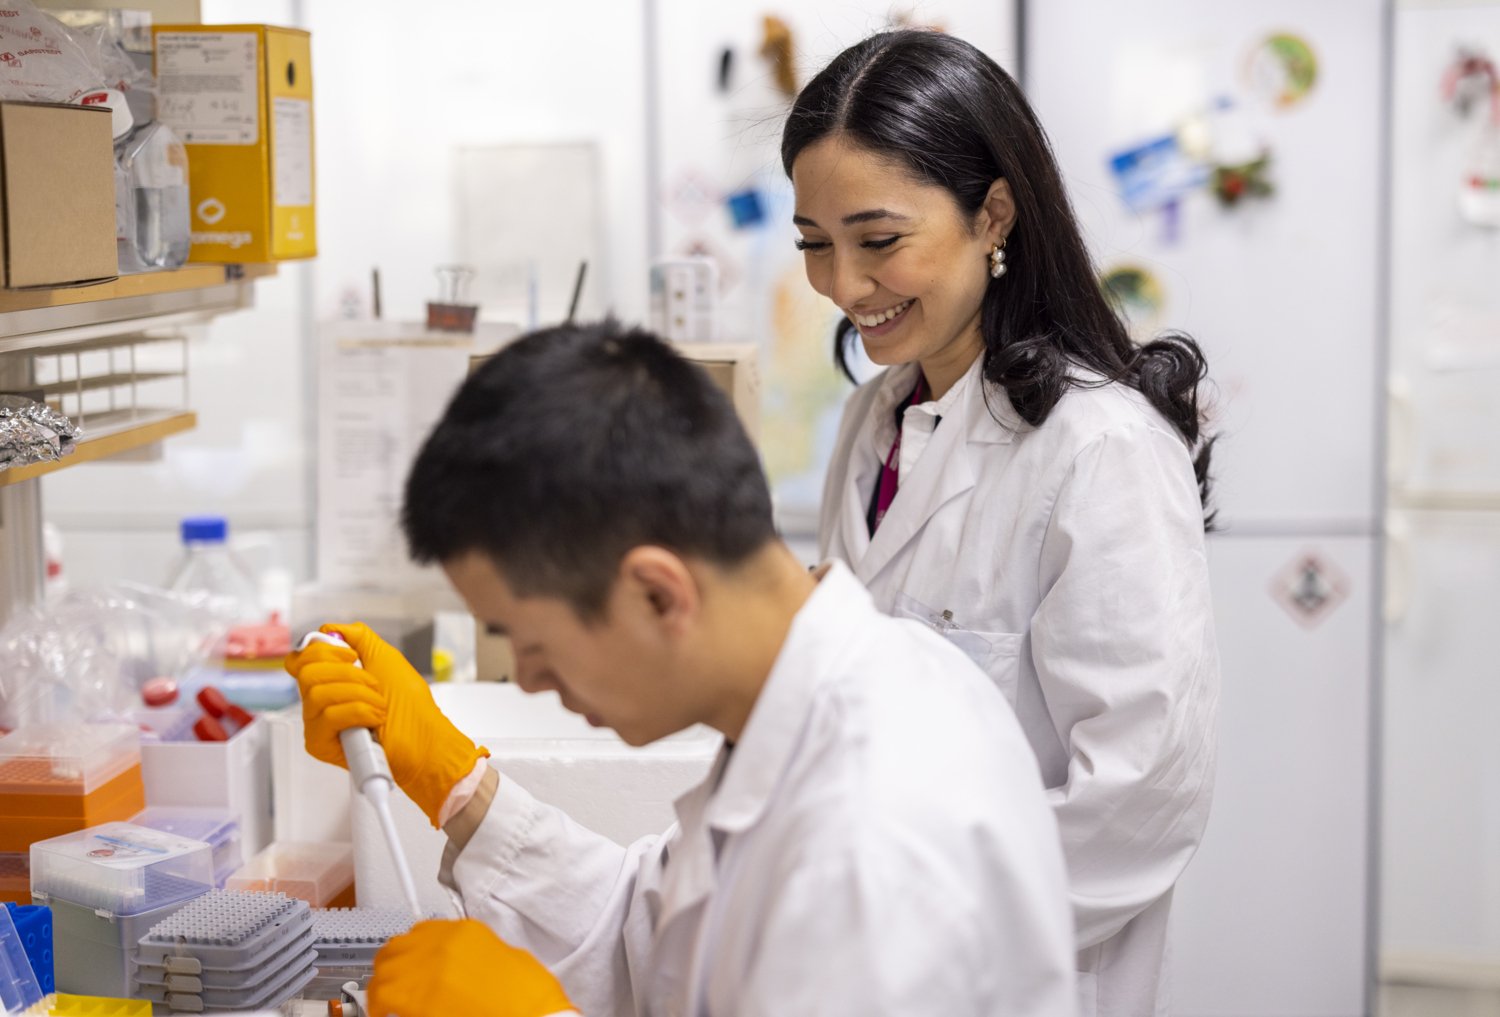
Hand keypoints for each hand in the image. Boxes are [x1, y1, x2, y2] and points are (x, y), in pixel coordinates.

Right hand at [283, 622, 487, 825]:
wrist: (425, 739)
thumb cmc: (411, 705)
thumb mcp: (386, 659)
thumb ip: (359, 638)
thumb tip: (331, 628)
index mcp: (331, 679)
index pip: (301, 658)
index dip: (323, 651)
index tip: (352, 656)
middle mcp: (319, 700)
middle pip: (306, 671)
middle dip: (348, 673)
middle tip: (373, 684)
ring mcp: (317, 723)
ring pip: (317, 693)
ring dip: (359, 693)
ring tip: (379, 705)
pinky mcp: (320, 744)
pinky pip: (328, 716)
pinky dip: (359, 712)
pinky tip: (374, 721)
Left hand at [366, 919, 575, 1016]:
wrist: (536, 1015)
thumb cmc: (527, 996)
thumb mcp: (504, 958)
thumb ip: (471, 956)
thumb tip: (452, 970)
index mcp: (465, 933)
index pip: (422, 932)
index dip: (410, 952)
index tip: (408, 965)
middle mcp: (442, 945)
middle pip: (398, 948)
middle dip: (390, 967)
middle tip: (389, 986)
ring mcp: (428, 971)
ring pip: (386, 971)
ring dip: (382, 986)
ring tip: (384, 1004)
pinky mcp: (417, 1000)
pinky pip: (384, 997)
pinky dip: (380, 1006)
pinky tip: (385, 1013)